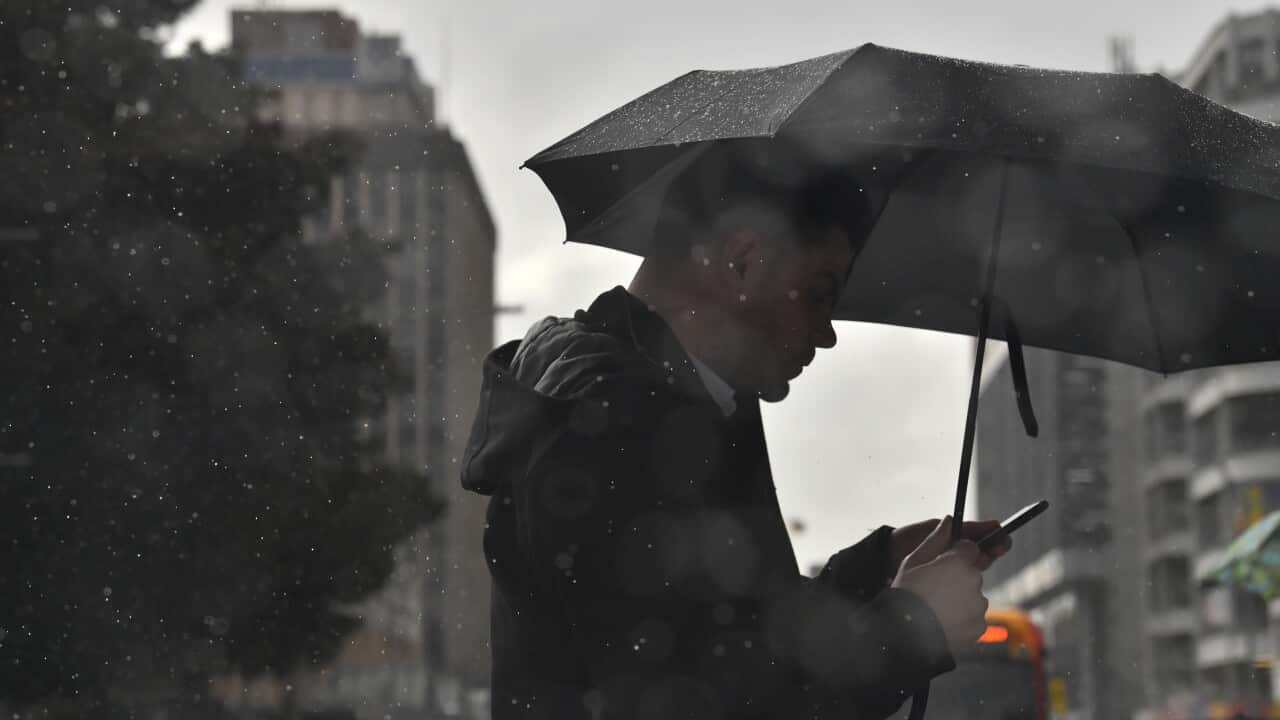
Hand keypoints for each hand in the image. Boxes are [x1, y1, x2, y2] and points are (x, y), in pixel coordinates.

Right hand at [891, 516, 989, 653]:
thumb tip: (949, 520)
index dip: (955, 555)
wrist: (904, 635)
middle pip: (971, 572)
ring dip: (960, 599)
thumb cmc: (905, 594)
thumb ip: (936, 539)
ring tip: (935, 609)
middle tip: (932, 590)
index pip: (970, 548)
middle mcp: (974, 582)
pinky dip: (962, 619)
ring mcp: (979, 606)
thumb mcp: (913, 561)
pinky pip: (973, 617)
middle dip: (957, 578)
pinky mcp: (979, 627)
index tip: (941, 566)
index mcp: (959, 562)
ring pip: (973, 595)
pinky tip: (942, 621)